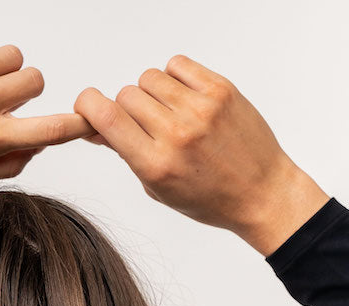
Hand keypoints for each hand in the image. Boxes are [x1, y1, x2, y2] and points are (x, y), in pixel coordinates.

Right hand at [74, 55, 328, 245]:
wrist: (261, 193)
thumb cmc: (209, 198)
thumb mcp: (159, 188)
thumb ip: (127, 154)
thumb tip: (97, 127)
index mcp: (156, 165)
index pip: (106, 118)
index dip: (88, 106)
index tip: (87, 107)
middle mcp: (176, 135)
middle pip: (126, 95)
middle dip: (127, 108)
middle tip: (145, 126)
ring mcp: (200, 110)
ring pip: (149, 78)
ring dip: (151, 93)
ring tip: (169, 114)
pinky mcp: (220, 90)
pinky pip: (176, 64)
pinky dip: (173, 78)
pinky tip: (184, 98)